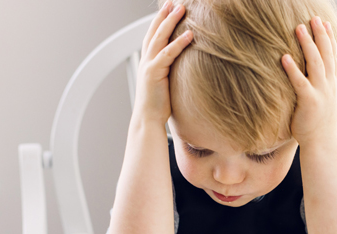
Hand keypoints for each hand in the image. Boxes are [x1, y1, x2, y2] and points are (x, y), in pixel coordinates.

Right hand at [133, 0, 192, 124]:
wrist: (147, 120)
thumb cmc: (158, 106)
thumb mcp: (165, 84)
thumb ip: (170, 72)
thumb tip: (184, 67)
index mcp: (148, 62)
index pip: (153, 36)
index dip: (160, 21)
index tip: (169, 8)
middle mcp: (146, 60)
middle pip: (155, 31)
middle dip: (164, 15)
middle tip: (173, 2)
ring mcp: (149, 65)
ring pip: (160, 38)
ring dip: (171, 21)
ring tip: (182, 8)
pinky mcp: (154, 73)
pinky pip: (168, 54)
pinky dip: (179, 43)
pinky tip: (190, 34)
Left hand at [281, 16, 336, 145]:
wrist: (321, 144)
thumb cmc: (322, 123)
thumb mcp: (332, 98)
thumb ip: (336, 79)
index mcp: (333, 83)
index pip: (333, 55)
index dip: (329, 38)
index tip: (324, 23)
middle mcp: (329, 85)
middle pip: (326, 54)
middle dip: (320, 35)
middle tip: (312, 18)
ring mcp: (321, 93)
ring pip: (316, 63)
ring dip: (307, 45)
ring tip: (299, 28)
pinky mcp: (309, 102)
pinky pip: (300, 82)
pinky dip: (293, 69)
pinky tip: (284, 57)